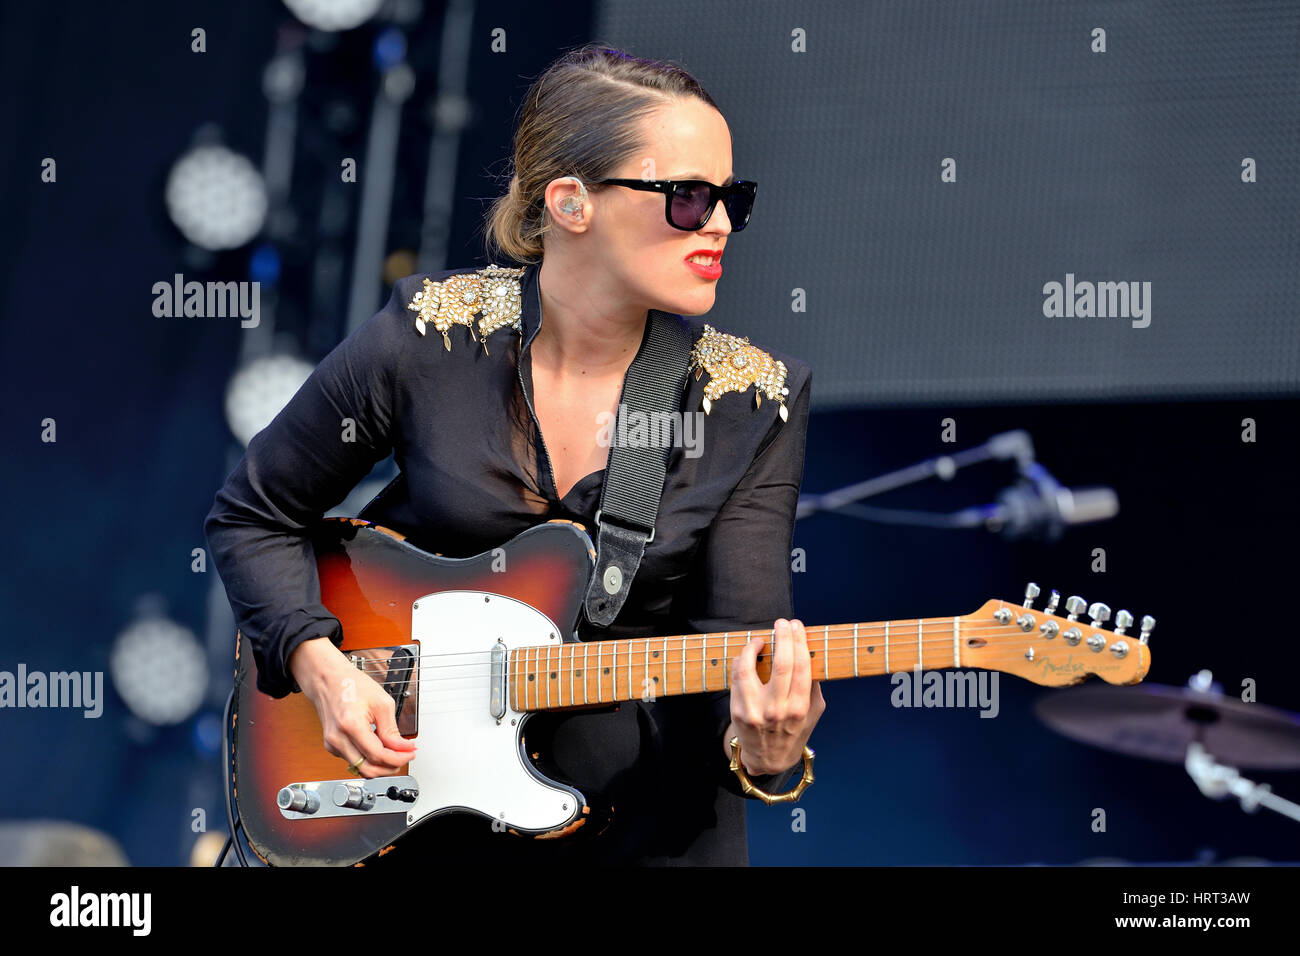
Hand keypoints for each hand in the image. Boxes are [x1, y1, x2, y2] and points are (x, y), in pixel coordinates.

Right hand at [288, 637, 417, 777]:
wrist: (328, 680)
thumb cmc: (351, 685)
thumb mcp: (381, 702)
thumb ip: (391, 730)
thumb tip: (402, 748)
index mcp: (350, 725)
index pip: (377, 755)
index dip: (398, 758)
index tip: (410, 754)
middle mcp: (337, 739)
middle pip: (368, 769)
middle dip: (391, 766)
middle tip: (405, 756)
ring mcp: (333, 745)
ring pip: (361, 768)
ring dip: (381, 765)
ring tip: (395, 752)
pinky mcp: (333, 747)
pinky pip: (355, 761)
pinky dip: (370, 758)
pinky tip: (379, 747)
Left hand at [723, 618, 825, 774]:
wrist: (768, 759)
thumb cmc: (793, 731)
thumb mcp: (813, 713)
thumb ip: (814, 687)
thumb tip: (809, 654)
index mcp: (800, 709)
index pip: (801, 667)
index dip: (799, 642)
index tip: (798, 626)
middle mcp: (778, 710)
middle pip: (782, 664)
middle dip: (783, 638)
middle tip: (782, 623)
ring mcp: (756, 711)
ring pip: (751, 668)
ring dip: (755, 646)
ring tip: (761, 638)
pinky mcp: (738, 711)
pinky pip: (737, 677)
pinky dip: (742, 660)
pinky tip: (748, 653)